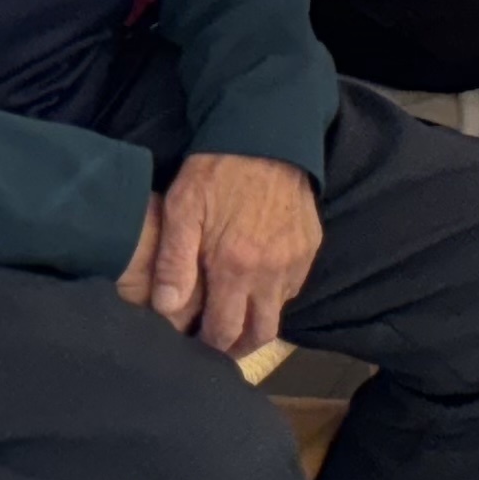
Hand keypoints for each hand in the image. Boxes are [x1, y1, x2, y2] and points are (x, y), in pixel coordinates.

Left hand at [137, 153, 321, 357]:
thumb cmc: (217, 171)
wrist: (266, 133)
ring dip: (257, 318)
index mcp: (236, 267)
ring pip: (279, 311)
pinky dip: (275, 292)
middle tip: (217, 341)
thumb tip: (167, 310)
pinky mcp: (310, 244)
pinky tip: (256, 279)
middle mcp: (271, 272)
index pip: (225, 332)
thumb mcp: (182, 209)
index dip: (208, 346)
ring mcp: (296, 259)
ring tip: (235, 308)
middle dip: (237, 345)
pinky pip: (294, 285)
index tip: (193, 342)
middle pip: (260, 334)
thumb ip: (173, 263)